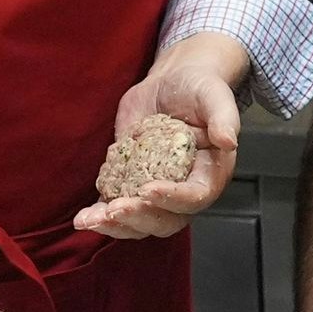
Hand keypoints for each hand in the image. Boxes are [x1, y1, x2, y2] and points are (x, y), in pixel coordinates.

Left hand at [73, 33, 246, 241]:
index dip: (172, 198)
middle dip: (139, 218)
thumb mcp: (215, 96)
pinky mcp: (131, 185)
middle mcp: (184, 190)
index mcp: (209, 174)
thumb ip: (225, 118)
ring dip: (115, 226)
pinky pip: (117, 209)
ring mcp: (156, 191)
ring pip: (139, 223)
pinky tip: (83, 218)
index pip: (195, 198)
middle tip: (116, 209)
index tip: (148, 189)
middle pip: (166, 220)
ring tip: (91, 220)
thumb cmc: (199, 90)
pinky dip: (100, 216)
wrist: (172, 84)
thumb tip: (230, 140)